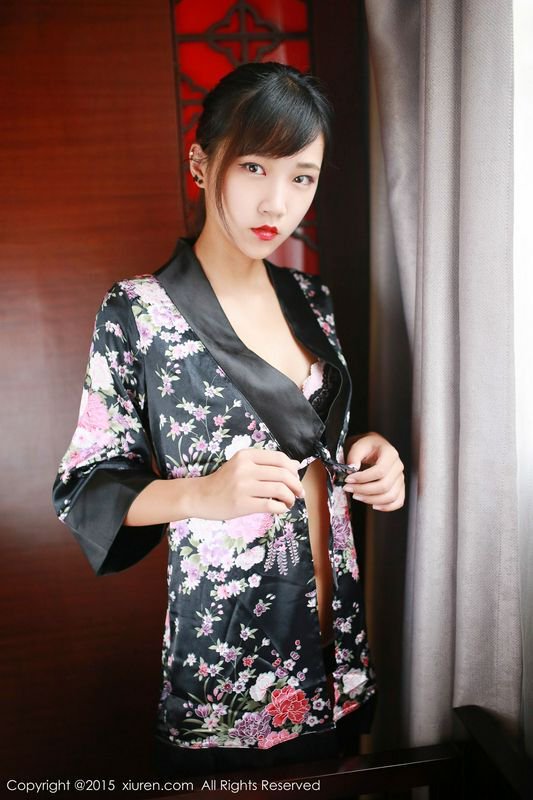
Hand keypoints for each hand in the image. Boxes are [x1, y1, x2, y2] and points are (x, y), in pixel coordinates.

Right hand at [189, 448, 304, 518]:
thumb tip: (296, 464)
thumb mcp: (243, 465)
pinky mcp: (242, 504)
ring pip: (280, 490)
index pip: (280, 458)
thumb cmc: (225, 481)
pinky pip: (271, 505)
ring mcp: (243, 486)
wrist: (201, 496)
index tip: (296, 478)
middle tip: (299, 493)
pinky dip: (281, 508)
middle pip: (283, 474)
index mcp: (246, 455)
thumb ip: (267, 464)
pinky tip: (280, 509)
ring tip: (289, 502)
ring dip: (290, 498)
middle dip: (296, 485)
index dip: (293, 469)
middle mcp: (245, 468)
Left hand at [343, 432, 404, 511]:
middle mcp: (398, 466)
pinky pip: (398, 502)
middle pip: (384, 486)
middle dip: (363, 490)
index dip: (363, 478)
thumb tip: (351, 469)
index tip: (348, 479)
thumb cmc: (367, 447)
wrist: (374, 448)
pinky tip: (373, 505)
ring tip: (356, 495)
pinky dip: (386, 507)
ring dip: (371, 500)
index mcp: (390, 454)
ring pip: (390, 496)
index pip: (380, 471)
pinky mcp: (400, 487)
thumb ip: (354, 456)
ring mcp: (400, 478)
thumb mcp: (358, 446)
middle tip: (348, 488)